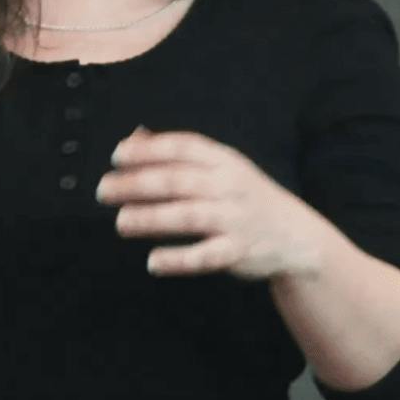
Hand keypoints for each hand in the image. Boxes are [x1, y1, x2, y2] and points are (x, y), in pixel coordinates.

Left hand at [97, 128, 325, 278]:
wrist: (295, 235)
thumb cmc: (245, 197)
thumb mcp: (222, 168)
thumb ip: (179, 154)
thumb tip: (133, 138)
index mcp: (225, 160)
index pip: (183, 147)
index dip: (148, 149)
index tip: (116, 155)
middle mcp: (230, 186)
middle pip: (178, 181)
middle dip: (137, 184)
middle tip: (103, 190)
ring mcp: (235, 219)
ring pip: (188, 217)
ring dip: (151, 219)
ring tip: (121, 222)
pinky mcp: (238, 252)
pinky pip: (205, 256)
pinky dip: (178, 259)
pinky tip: (152, 261)